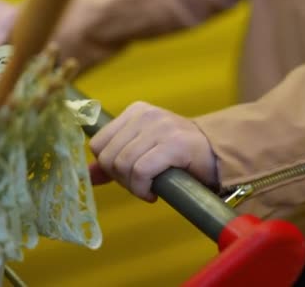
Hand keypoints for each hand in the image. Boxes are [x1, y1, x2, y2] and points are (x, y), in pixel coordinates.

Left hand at [89, 102, 217, 201]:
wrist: (218, 154)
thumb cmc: (179, 156)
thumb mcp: (143, 151)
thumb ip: (114, 160)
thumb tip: (86, 175)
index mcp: (135, 112)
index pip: (98, 143)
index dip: (108, 166)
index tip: (127, 176)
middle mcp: (145, 115)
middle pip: (109, 156)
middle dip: (120, 179)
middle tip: (139, 185)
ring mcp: (160, 127)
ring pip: (123, 164)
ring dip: (133, 186)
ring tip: (148, 189)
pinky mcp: (174, 144)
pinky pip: (141, 171)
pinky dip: (143, 188)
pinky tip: (154, 192)